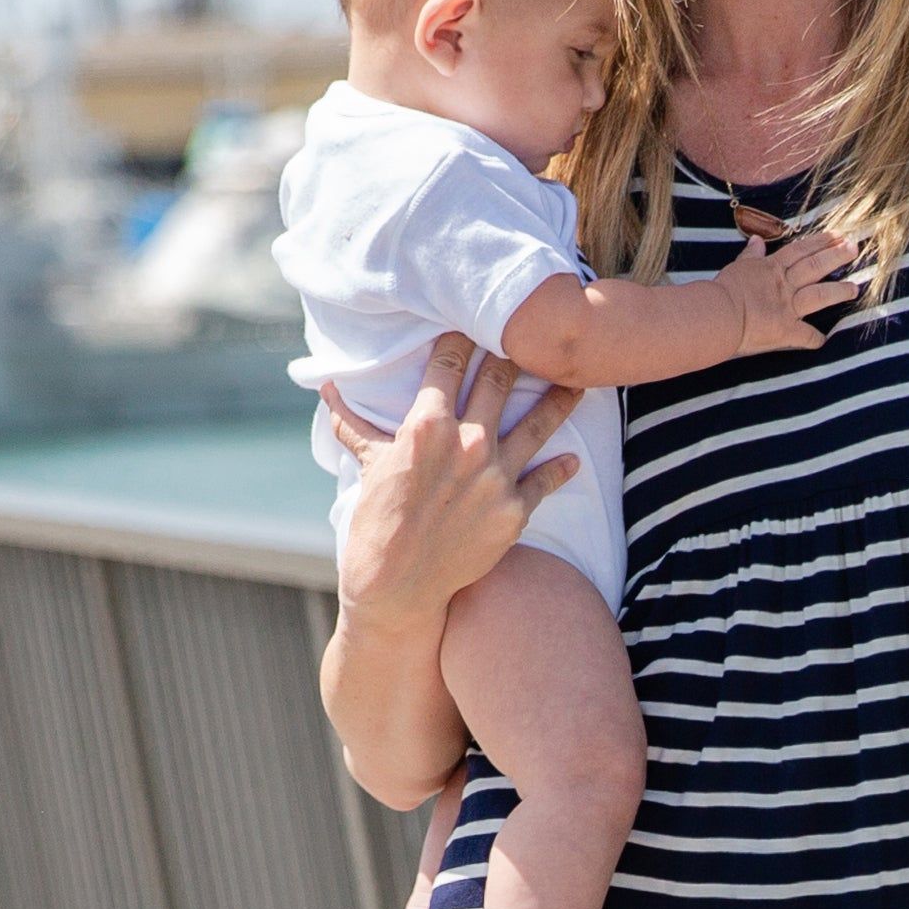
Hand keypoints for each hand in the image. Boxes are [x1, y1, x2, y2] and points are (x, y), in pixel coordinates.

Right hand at [326, 334, 582, 640]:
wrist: (397, 588)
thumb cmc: (376, 524)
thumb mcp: (366, 466)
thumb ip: (355, 423)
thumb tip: (327, 388)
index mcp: (427, 424)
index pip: (451, 362)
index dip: (464, 337)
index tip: (478, 320)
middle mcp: (467, 443)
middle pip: (501, 381)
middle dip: (517, 353)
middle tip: (535, 334)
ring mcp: (496, 477)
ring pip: (539, 424)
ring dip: (561, 398)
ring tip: (581, 380)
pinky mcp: (515, 511)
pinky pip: (546, 480)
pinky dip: (561, 469)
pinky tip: (574, 458)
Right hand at [714, 229, 860, 356]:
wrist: (717, 314)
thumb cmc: (722, 291)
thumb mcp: (736, 267)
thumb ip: (750, 255)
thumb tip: (756, 240)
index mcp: (772, 269)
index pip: (801, 250)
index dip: (821, 242)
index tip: (838, 235)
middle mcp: (784, 285)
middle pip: (815, 266)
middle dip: (836, 256)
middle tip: (855, 248)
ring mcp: (787, 307)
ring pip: (819, 295)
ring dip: (839, 291)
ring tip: (855, 288)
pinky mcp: (785, 330)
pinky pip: (805, 336)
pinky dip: (815, 339)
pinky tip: (824, 340)